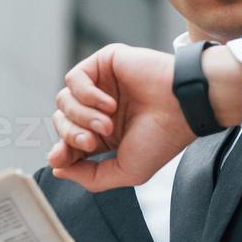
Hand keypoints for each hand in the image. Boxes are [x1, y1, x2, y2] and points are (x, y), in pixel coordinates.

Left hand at [47, 42, 241, 190]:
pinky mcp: (103, 63)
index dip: (61, 152)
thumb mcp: (127, 171)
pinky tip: (110, 104)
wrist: (183, 108)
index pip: (68, 142)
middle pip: (61, 121)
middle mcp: (100, 109)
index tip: (61, 159)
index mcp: (105, 134)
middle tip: (93, 141)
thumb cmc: (162, 139)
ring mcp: (101, 85)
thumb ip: (91, 177)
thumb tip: (57, 169)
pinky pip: (74, 78)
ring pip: (64, 101)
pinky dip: (86, 95)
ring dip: (81, 116)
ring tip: (107, 123)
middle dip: (71, 135)